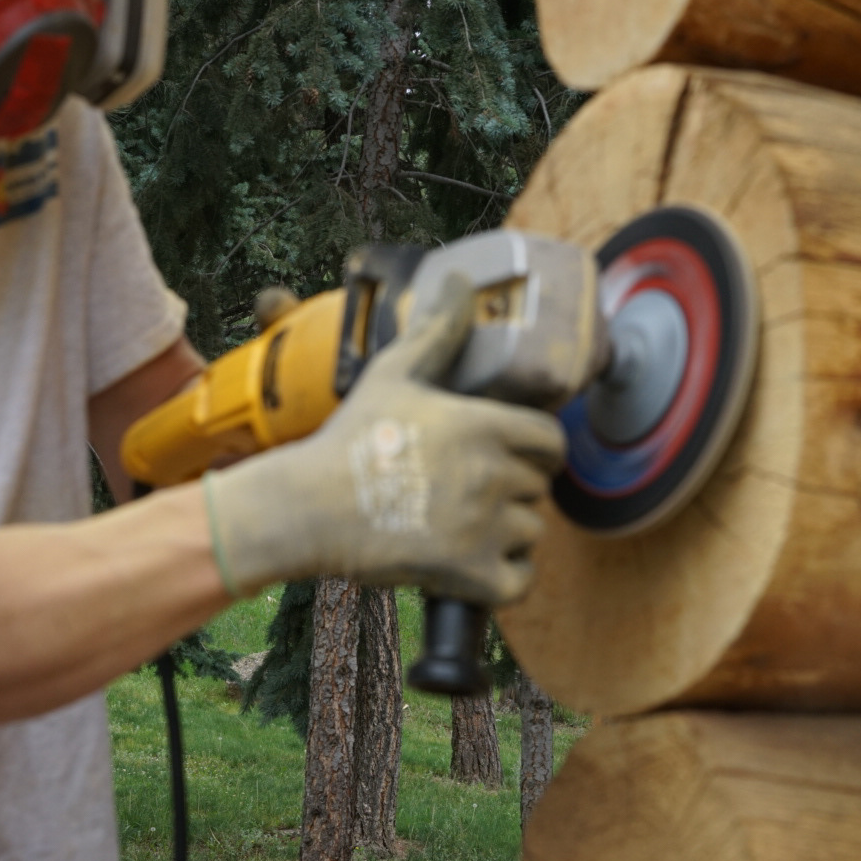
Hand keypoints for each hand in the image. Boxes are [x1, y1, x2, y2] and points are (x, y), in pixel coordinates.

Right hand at [202, 273, 566, 603]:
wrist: (308, 509)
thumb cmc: (351, 440)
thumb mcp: (394, 375)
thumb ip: (437, 331)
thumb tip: (461, 280)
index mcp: (483, 426)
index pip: (551, 441)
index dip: (535, 448)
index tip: (510, 453)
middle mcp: (492, 475)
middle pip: (538, 487)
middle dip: (511, 488)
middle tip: (469, 488)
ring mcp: (484, 528)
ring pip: (530, 532)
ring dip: (505, 532)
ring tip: (462, 523)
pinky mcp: (471, 577)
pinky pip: (519, 580)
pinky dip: (503, 576)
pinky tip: (472, 561)